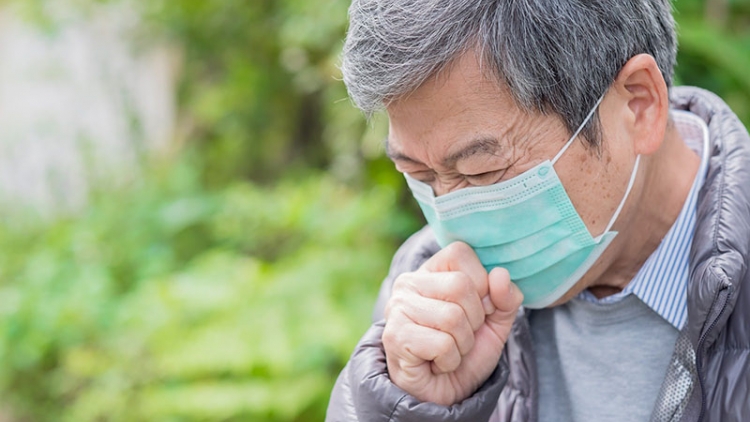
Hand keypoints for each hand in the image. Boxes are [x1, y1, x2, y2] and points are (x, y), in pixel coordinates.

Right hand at [382, 242, 522, 405]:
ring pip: (452, 317)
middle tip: (461, 336)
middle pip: (460, 285)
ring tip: (449, 351)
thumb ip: (505, 298)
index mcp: (431, 270)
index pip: (460, 253)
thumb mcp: (495, 322)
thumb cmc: (465, 352)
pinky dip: (450, 360)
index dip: (480, 283)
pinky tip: (437, 363)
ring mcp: (398, 308)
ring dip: (462, 344)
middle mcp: (409, 283)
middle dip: (474, 320)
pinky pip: (442, 344)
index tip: (475, 309)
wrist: (443, 394)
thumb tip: (500, 274)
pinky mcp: (395, 337)